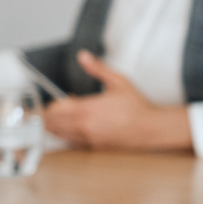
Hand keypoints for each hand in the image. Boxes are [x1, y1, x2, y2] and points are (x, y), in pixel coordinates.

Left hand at [43, 51, 192, 150]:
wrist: (152, 128)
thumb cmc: (136, 106)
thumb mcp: (118, 81)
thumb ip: (97, 68)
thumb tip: (83, 56)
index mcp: (87, 109)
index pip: (55, 109)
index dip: (53, 104)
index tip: (59, 99)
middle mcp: (84, 126)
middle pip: (51, 124)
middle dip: (50, 115)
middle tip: (57, 108)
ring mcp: (88, 138)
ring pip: (58, 135)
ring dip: (56, 125)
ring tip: (65, 117)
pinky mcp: (94, 147)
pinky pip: (71, 142)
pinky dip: (67, 135)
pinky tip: (77, 126)